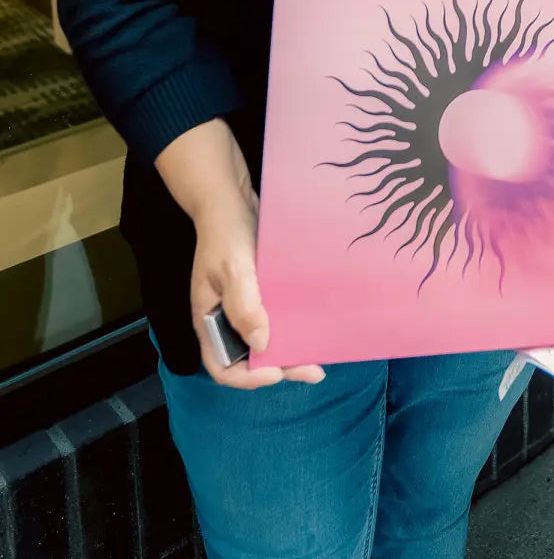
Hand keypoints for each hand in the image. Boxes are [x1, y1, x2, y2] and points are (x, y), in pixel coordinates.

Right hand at [190, 183, 324, 388]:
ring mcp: (244, 307)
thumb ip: (243, 305)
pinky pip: (275, 318)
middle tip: (314, 370)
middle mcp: (226, 320)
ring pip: (265, 341)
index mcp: (210, 322)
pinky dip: (292, 327)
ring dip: (289, 350)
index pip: (223, 367)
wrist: (232, 199)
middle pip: (250, 359)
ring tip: (319, 355)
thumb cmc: (226, 234)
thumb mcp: (232, 267)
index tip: (276, 373)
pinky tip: (313, 325)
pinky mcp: (260, 293)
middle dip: (280, 368)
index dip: (248, 378)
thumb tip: (261, 343)